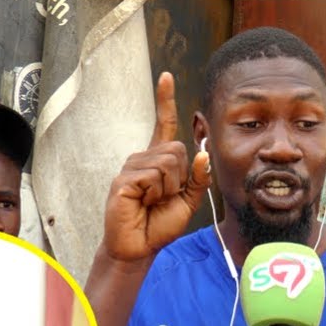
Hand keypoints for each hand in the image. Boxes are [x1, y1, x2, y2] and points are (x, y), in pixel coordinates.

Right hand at [102, 72, 211, 261]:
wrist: (139, 248)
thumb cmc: (159, 225)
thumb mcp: (187, 201)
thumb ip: (198, 178)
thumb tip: (203, 153)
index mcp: (157, 161)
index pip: (164, 125)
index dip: (165, 101)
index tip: (165, 76)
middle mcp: (142, 159)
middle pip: (176, 150)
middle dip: (180, 177)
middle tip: (164, 198)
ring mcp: (130, 168)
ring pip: (167, 163)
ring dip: (169, 188)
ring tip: (152, 202)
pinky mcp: (122, 181)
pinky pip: (153, 176)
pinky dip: (156, 193)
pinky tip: (143, 203)